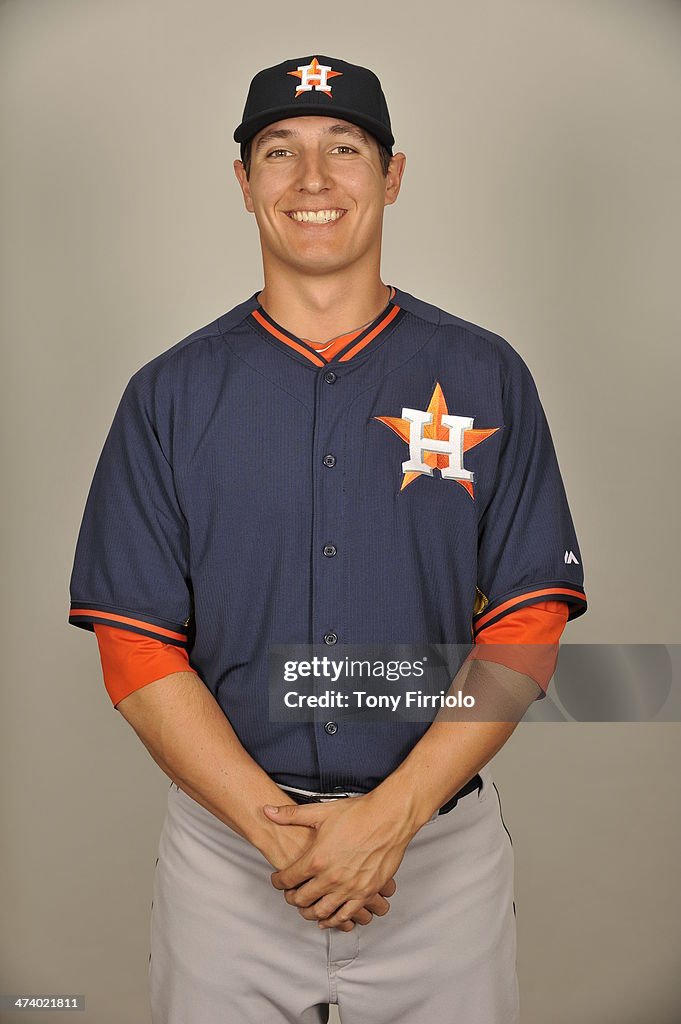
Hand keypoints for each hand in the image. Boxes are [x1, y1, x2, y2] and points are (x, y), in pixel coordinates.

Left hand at [263, 793, 411, 929]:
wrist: (388, 818)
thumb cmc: (357, 813)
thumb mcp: (321, 812)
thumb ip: (291, 815)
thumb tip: (267, 811)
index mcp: (316, 859)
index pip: (288, 879)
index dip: (278, 881)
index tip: (277, 880)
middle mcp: (331, 878)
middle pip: (302, 899)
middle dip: (291, 898)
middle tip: (290, 894)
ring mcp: (349, 888)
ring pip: (322, 912)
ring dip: (309, 913)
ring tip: (306, 907)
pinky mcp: (366, 893)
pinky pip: (346, 916)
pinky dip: (334, 921)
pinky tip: (328, 919)